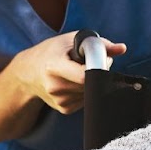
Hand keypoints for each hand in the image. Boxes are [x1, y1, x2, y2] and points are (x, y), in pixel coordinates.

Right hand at [10, 31, 126, 113]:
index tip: (103, 61)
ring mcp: (59, 100)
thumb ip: (98, 44)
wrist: (28, 73)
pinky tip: (75, 82)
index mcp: (53, 67)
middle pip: (92, 84)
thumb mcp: (70, 41)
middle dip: (99, 72)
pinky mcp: (65, 109)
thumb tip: (122, 48)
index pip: (84, 76)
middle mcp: (55, 87)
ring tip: (79, 70)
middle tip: (92, 61)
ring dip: (94, 81)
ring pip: (92, 92)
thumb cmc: (51, 52)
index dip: (99, 69)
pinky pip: (87, 99)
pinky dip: (87, 90)